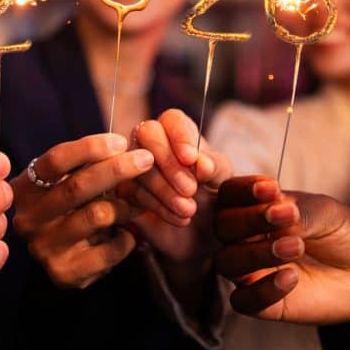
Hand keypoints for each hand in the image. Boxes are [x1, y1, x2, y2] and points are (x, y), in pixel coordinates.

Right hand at [12, 133, 154, 287]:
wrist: (61, 258)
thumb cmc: (70, 208)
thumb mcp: (68, 182)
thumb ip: (87, 165)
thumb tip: (123, 147)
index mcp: (25, 189)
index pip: (56, 160)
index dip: (90, 148)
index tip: (120, 142)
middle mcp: (28, 219)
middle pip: (78, 186)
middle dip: (117, 169)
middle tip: (146, 159)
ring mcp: (44, 248)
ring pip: (98, 215)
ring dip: (124, 207)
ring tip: (134, 205)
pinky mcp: (64, 273)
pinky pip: (110, 249)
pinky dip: (127, 238)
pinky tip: (125, 234)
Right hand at [119, 109, 231, 261]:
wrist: (203, 230)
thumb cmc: (213, 192)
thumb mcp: (223, 178)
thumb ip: (215, 166)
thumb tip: (201, 163)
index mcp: (179, 130)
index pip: (172, 119)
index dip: (180, 136)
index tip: (191, 159)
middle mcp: (153, 141)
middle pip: (148, 134)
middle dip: (168, 162)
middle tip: (191, 189)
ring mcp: (134, 164)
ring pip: (137, 166)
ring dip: (164, 190)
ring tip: (189, 209)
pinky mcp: (126, 190)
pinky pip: (131, 192)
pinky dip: (157, 206)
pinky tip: (178, 218)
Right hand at [214, 175, 349, 324]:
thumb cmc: (342, 234)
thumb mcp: (327, 213)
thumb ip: (300, 211)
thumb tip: (276, 211)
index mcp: (256, 208)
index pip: (230, 194)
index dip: (242, 190)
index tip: (271, 188)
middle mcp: (246, 238)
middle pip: (222, 226)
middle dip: (248, 220)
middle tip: (281, 218)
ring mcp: (252, 271)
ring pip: (227, 262)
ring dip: (255, 253)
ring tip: (296, 247)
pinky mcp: (263, 303)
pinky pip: (243, 301)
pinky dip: (262, 290)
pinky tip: (291, 278)